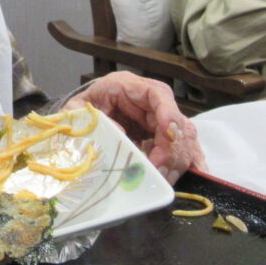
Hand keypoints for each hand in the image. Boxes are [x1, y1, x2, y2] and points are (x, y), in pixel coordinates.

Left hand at [62, 71, 206, 184]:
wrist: (81, 116)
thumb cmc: (80, 110)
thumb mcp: (75, 111)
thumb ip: (89, 119)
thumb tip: (120, 132)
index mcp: (128, 86)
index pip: (158, 94)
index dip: (168, 113)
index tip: (167, 134)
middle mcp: (149, 101)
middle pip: (176, 121)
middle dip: (171, 149)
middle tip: (158, 170)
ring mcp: (159, 119)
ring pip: (184, 137)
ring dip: (177, 160)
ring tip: (163, 178)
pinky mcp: (162, 136)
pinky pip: (185, 148)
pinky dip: (189, 161)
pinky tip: (190, 174)